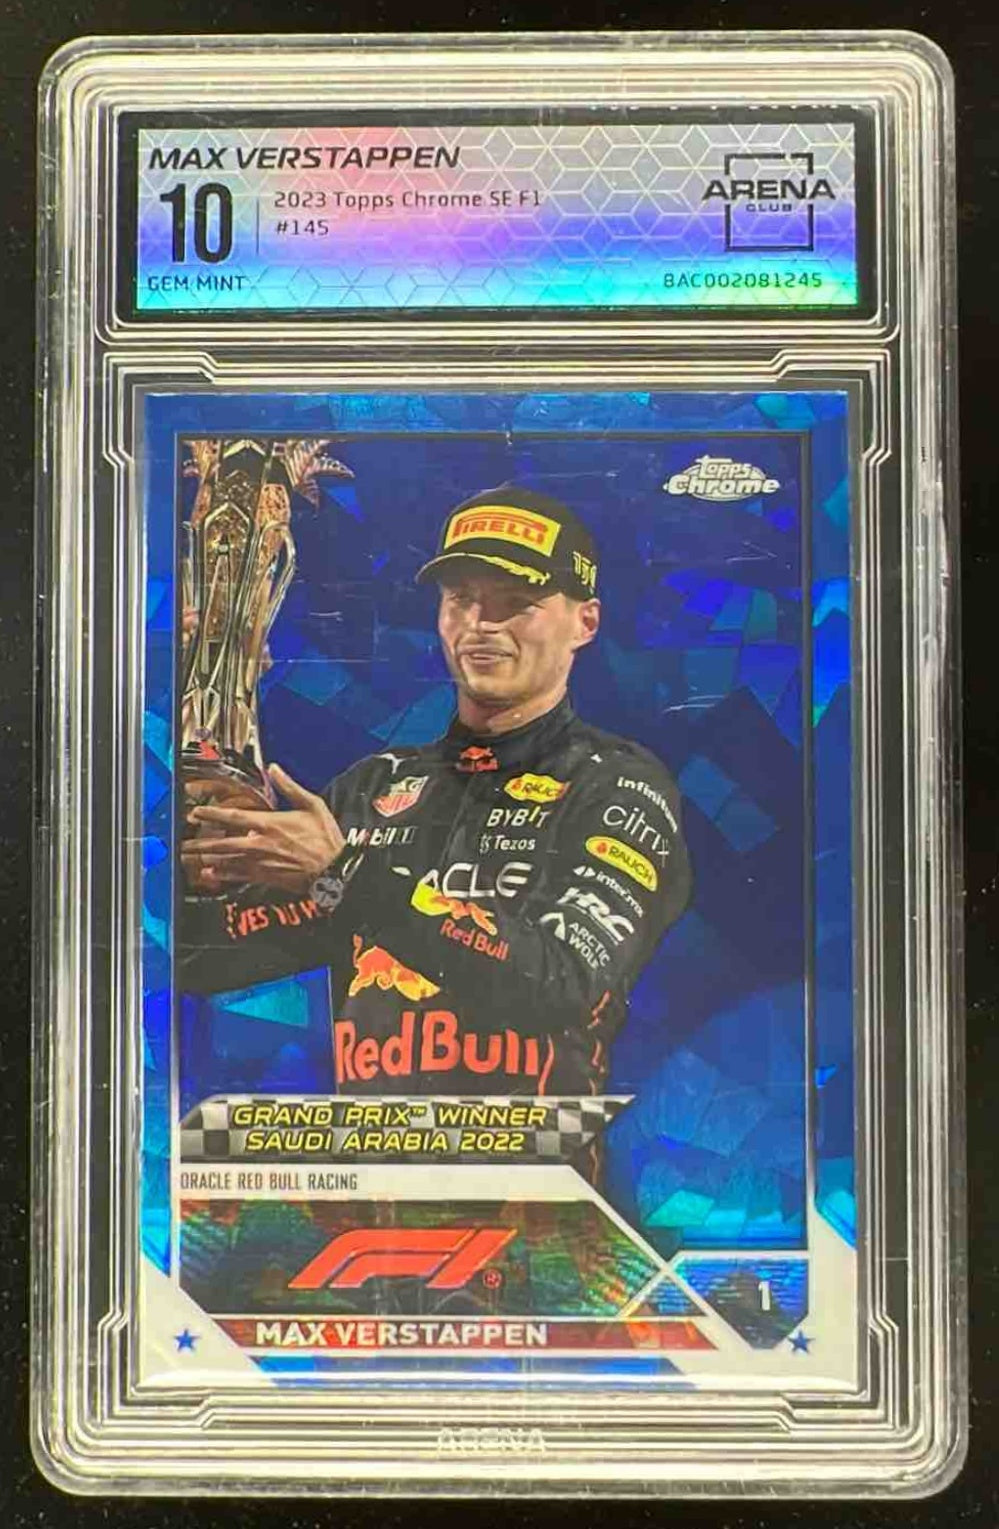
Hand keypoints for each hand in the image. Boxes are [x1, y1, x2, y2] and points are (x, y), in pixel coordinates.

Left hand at [182, 763, 344, 894]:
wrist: (334, 869)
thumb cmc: (325, 837)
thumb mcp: (312, 805)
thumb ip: (290, 787)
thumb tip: (275, 768)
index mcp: (270, 824)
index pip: (233, 818)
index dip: (211, 814)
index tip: (195, 813)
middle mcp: (260, 844)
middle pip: (222, 844)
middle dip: (200, 843)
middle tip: (183, 843)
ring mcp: (261, 863)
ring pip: (226, 861)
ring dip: (206, 859)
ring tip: (190, 857)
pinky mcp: (265, 877)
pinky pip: (238, 876)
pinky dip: (221, 875)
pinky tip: (209, 874)